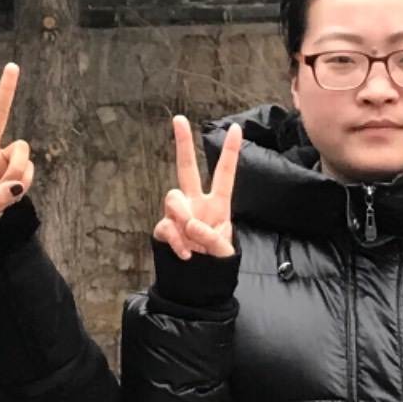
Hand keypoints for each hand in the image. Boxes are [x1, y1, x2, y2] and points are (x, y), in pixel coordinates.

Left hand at [0, 64, 32, 234]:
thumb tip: (16, 186)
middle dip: (6, 92)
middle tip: (12, 65)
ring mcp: (1, 159)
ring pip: (20, 149)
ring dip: (19, 169)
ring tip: (10, 191)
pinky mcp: (15, 170)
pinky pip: (27, 170)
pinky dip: (25, 181)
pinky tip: (14, 193)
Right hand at [153, 116, 241, 260]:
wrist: (197, 283)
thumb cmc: (215, 261)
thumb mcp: (222, 250)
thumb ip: (211, 236)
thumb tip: (190, 224)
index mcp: (217, 204)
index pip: (224, 174)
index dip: (231, 152)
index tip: (237, 127)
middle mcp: (195, 203)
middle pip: (186, 168)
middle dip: (182, 143)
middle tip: (179, 119)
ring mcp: (178, 215)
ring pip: (172, 198)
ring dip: (181, 215)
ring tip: (191, 237)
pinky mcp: (165, 229)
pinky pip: (165, 226)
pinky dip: (176, 241)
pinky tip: (186, 254)